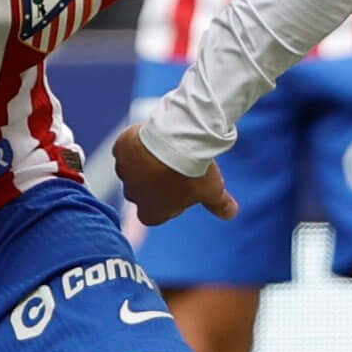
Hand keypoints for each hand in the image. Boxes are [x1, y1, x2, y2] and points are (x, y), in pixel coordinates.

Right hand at [112, 122, 236, 227]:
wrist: (177, 141)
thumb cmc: (194, 172)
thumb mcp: (212, 190)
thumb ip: (219, 205)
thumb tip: (231, 214)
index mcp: (151, 214)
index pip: (157, 212)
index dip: (170, 201)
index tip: (184, 187)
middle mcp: (132, 196)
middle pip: (142, 191)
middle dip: (154, 181)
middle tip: (176, 167)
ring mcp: (123, 171)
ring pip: (133, 168)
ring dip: (145, 161)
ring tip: (167, 149)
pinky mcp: (120, 149)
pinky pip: (127, 147)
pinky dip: (137, 143)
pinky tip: (154, 137)